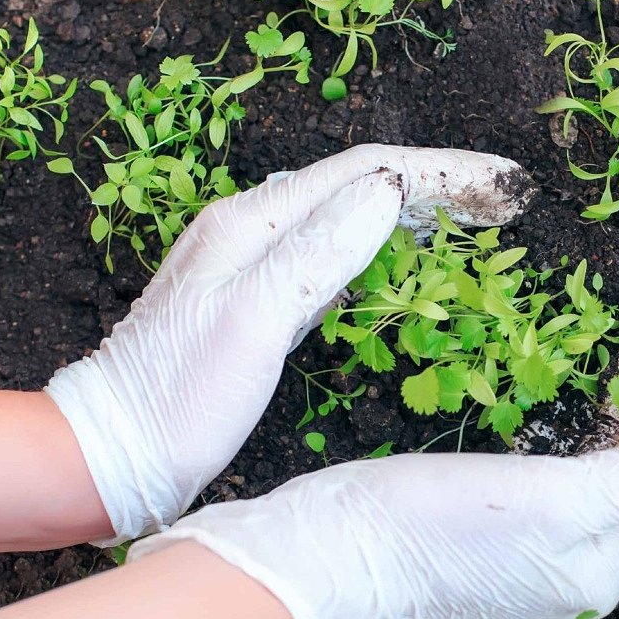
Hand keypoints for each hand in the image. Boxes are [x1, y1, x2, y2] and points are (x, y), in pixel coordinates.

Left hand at [45, 145, 533, 544]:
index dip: (437, 171)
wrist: (118, 447)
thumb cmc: (183, 395)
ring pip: (347, 217)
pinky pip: (331, 256)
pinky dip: (377, 250)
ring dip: (410, 213)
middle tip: (501, 201)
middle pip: (358, 185)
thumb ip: (318, 251)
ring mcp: (254, 263)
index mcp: (252, 221)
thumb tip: (388, 193)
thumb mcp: (254, 318)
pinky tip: (397, 259)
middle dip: (434, 185)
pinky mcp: (259, 299)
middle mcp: (252, 228)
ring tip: (467, 219)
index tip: (498, 182)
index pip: (361, 170)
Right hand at [128, 290, 618, 618]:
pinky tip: (587, 373)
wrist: (323, 551)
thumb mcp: (549, 500)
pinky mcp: (501, 523)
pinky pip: (565, 458)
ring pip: (603, 453)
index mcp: (601, 563)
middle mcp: (579, 561)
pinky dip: (582, 412)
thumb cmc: (428, 526)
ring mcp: (539, 545)